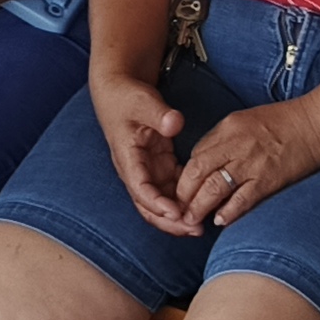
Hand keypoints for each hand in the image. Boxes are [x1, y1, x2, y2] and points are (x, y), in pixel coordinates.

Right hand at [95, 70, 196, 234]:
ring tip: (201, 225)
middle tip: (195, 229)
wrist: (117, 91)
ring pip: (161, 202)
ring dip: (178, 216)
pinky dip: (184, 199)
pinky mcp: (158, 165)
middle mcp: (135, 170)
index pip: (140, 189)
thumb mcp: (143, 101)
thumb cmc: (127, 96)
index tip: (177, 213)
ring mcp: (147, 169)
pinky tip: (202, 204)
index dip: (158, 205)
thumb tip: (175, 124)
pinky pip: (171, 188)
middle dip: (171, 221)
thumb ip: (159, 113)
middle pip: (150, 206)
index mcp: (127, 158)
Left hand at [168, 100, 319, 231]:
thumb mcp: (245, 120)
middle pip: (197, 170)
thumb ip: (223, 140)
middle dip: (184, 193)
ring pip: (215, 187)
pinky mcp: (268, 179)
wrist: (317, 125)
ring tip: (193, 221)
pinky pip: (242, 200)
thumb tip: (204, 165)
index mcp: (229, 127)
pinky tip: (220, 221)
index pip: (196, 153)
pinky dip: (228, 212)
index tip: (182, 191)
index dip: (185, 176)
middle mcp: (236, 143)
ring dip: (200, 207)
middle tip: (179, 210)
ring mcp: (252, 162)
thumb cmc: (282, 122)